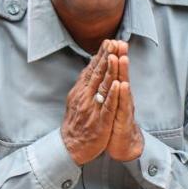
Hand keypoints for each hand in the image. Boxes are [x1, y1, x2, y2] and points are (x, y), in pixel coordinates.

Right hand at [61, 41, 124, 165]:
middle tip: (113, 42)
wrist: (70, 146)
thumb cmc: (76, 123)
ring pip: (102, 86)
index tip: (108, 42)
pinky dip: (112, 94)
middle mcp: (85, 97)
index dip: (100, 55)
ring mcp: (92, 108)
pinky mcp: (100, 121)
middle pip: (97, 74)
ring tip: (116, 56)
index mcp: (81, 91)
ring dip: (110, 71)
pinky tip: (117, 84)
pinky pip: (107, 106)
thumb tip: (90, 67)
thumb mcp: (76, 100)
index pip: (91, 70)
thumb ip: (84, 85)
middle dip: (106, 57)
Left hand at [104, 51, 144, 161]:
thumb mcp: (108, 102)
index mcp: (115, 92)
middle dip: (120, 58)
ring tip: (121, 58)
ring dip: (122, 73)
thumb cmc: (114, 122)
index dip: (112, 57)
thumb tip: (103, 73)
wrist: (122, 144)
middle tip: (120, 42)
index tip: (111, 40)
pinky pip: (123, 106)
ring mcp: (123, 107)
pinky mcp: (123, 119)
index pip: (113, 71)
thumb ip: (107, 87)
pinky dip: (123, 95)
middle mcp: (121, 97)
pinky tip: (123, 85)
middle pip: (120, 75)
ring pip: (123, 87)